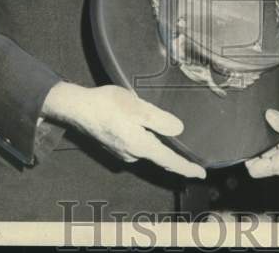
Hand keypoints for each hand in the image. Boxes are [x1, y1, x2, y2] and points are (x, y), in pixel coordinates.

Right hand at [41, 82, 204, 178]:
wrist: (77, 108)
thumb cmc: (108, 105)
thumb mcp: (138, 108)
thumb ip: (159, 120)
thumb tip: (178, 130)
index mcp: (140, 146)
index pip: (169, 161)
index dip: (186, 168)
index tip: (201, 174)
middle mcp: (131, 154)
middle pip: (158, 156)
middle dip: (172, 153)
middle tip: (188, 151)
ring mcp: (121, 152)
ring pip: (146, 148)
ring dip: (155, 141)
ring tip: (164, 128)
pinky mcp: (114, 146)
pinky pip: (136, 144)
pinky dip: (144, 138)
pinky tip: (142, 125)